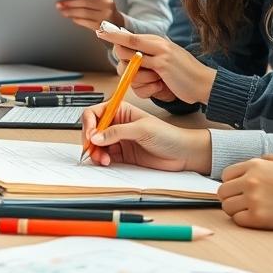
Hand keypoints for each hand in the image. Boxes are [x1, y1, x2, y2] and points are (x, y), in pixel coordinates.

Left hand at [57, 0, 123, 30]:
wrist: (114, 22)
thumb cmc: (101, 5)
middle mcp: (108, 4)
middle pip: (85, 2)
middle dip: (70, 2)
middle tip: (59, 3)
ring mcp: (106, 16)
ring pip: (84, 13)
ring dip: (70, 12)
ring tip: (62, 11)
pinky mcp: (101, 27)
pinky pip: (85, 22)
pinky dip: (77, 19)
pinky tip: (71, 17)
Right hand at [80, 101, 210, 173]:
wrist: (182, 154)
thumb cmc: (168, 135)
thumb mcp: (141, 129)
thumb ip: (117, 132)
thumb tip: (96, 136)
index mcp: (121, 110)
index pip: (95, 113)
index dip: (89, 123)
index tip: (91, 135)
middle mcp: (117, 124)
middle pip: (92, 130)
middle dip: (90, 140)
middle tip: (93, 149)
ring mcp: (118, 140)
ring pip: (96, 145)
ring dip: (95, 152)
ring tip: (103, 159)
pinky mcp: (121, 154)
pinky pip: (104, 156)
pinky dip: (101, 159)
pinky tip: (106, 162)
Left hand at [96, 28, 216, 104]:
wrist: (205, 82)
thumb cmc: (183, 75)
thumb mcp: (165, 60)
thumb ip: (148, 56)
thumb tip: (128, 54)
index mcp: (157, 40)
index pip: (128, 36)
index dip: (112, 35)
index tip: (99, 31)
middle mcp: (156, 43)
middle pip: (122, 47)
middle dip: (123, 64)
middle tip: (142, 74)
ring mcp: (159, 52)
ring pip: (128, 61)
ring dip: (136, 77)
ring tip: (156, 81)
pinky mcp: (163, 64)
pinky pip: (139, 73)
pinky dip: (145, 83)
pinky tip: (160, 83)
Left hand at [217, 155, 272, 242]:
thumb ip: (265, 159)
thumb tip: (253, 163)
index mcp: (255, 165)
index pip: (226, 175)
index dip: (232, 183)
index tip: (240, 189)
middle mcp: (250, 181)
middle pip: (223, 192)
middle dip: (231, 197)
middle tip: (242, 202)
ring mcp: (254, 200)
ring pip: (227, 207)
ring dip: (235, 210)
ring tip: (248, 211)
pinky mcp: (259, 218)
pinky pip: (237, 220)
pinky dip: (243, 220)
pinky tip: (255, 218)